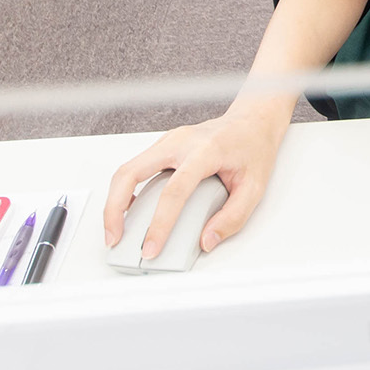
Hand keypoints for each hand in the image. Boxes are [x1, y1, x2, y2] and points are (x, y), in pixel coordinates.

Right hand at [103, 103, 287, 257]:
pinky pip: (136, 168)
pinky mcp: (163, 146)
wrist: (252, 122)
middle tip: (114, 238)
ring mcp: (168, 141)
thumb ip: (233, 217)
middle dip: (114, 209)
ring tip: (116, 230)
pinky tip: (129, 210)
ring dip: (115, 201)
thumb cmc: (253, 149)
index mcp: (205, 151)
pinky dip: (125, 191)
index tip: (152, 247)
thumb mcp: (255, 187)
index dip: (159, 224)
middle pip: (131, 173)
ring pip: (127, 169)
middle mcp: (180, 142)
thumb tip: (207, 241)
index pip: (174, 191)